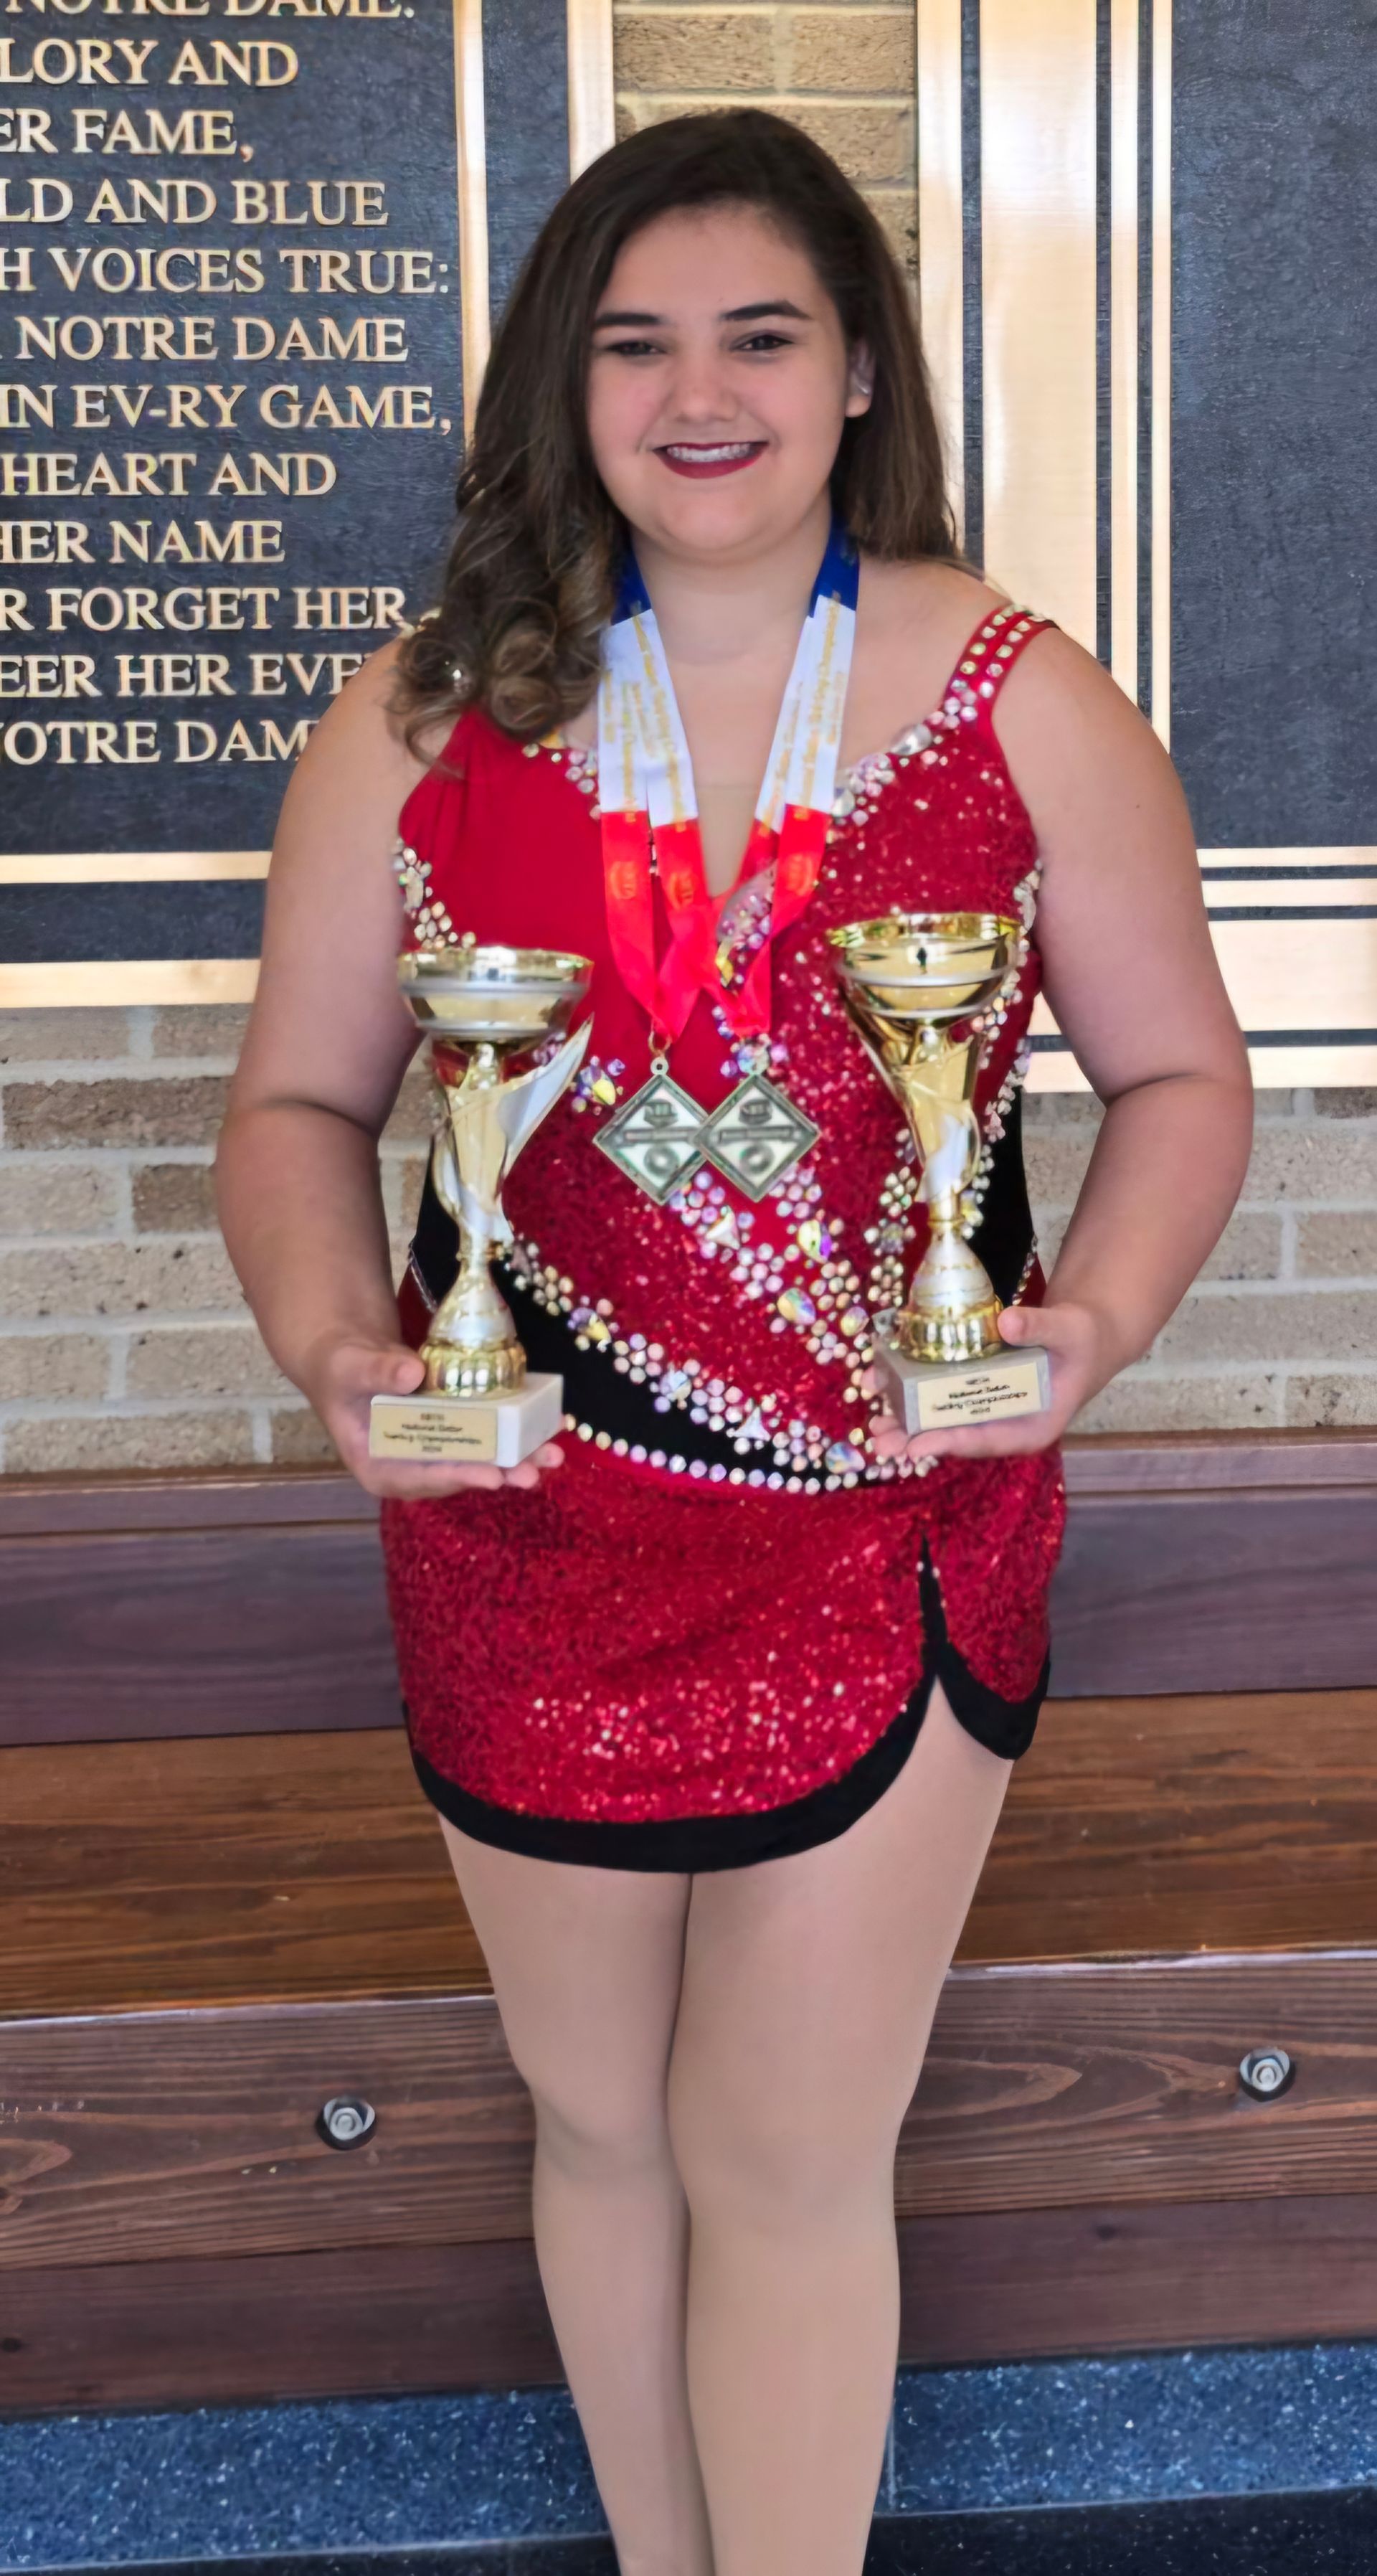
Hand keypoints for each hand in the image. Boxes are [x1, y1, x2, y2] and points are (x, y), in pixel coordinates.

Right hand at [301, 1332, 563, 1499]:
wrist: (349, 1356)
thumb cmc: (340, 1367)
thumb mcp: (350, 1366)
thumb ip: (376, 1371)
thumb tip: (413, 1373)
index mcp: (378, 1467)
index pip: (419, 1479)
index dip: (456, 1478)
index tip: (490, 1476)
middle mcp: (410, 1468)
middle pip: (458, 1475)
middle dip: (499, 1474)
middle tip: (533, 1474)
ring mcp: (434, 1452)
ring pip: (479, 1460)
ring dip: (517, 1459)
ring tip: (552, 1454)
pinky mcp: (452, 1433)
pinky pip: (486, 1436)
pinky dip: (514, 1433)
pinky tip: (544, 1426)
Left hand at [867, 1300, 1112, 1466]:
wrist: (1082, 1338)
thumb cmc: (1081, 1340)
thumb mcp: (1069, 1331)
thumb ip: (1041, 1328)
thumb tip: (1007, 1322)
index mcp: (1033, 1426)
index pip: (988, 1440)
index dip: (952, 1443)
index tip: (918, 1446)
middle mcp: (1005, 1425)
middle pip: (957, 1437)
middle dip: (917, 1440)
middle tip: (879, 1443)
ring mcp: (988, 1411)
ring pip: (943, 1421)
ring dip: (907, 1422)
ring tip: (872, 1424)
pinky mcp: (975, 1393)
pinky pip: (941, 1397)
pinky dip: (913, 1393)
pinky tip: (884, 1386)